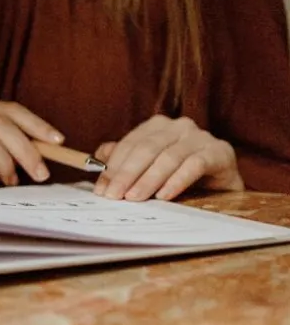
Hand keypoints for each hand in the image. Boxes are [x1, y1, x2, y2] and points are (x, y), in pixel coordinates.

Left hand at [92, 115, 243, 200]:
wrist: (225, 185)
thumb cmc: (183, 174)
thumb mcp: (151, 167)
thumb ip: (126, 160)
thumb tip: (98, 158)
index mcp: (158, 126)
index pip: (130, 145)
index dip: (113, 167)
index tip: (102, 189)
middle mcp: (179, 126)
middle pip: (146, 150)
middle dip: (127, 174)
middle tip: (114, 196)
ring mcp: (201, 137)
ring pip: (168, 158)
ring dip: (148, 180)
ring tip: (134, 198)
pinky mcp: (220, 152)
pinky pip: (194, 165)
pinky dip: (177, 180)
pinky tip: (164, 195)